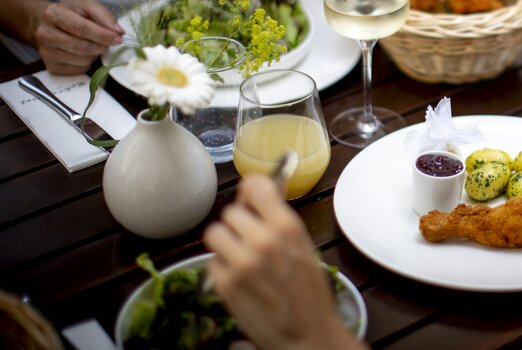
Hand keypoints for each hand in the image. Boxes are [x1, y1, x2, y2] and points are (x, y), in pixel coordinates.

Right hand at [32, 0, 122, 74]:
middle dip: (101, 47)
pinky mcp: (50, 66)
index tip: (118, 39)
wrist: (47, 23)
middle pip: (82, 47)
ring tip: (93, 46)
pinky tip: (84, 55)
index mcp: (54, 14)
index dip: (102, 35)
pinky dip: (87, 64)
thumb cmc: (71, 14)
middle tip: (107, 44)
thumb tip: (118, 32)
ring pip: (81, 61)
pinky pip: (77, 70)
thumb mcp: (87, 6)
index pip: (81, 28)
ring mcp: (46, 52)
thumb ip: (104, 16)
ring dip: (94, 56)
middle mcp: (45, 34)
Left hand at [204, 175, 361, 349]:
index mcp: (287, 227)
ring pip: (215, 233)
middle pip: (231, 211)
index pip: (256, 186)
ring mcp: (241, 262)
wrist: (307, 335)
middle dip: (238, 224)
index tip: (252, 199)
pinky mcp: (225, 284)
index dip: (251, 192)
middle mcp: (262, 240)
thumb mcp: (303, 247)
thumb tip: (256, 191)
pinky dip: (222, 269)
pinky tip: (239, 279)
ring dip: (225, 243)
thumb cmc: (310, 294)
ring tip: (239, 257)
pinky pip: (211, 262)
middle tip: (249, 239)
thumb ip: (279, 220)